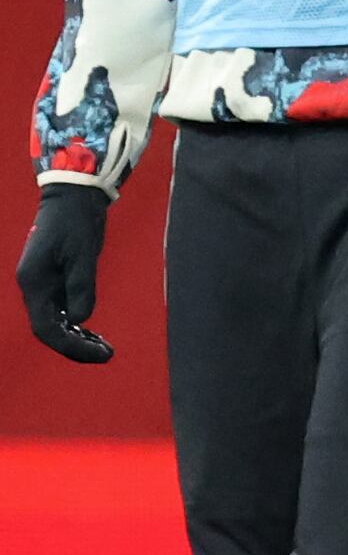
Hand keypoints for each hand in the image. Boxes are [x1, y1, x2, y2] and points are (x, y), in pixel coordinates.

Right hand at [20, 183, 112, 363]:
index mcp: (34, 283)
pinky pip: (62, 310)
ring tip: (105, 348)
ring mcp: (43, 285)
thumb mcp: (83, 255)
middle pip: (49, 330)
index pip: (46, 328)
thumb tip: (80, 321)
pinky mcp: (54, 281)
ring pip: (55, 322)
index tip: (98, 354)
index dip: (70, 346)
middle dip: (75, 346)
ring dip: (77, 338)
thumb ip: (81, 288)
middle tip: (108, 355)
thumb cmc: (77, 224)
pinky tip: (94, 333)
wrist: (73, 199)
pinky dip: (77, 325)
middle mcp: (34, 287)